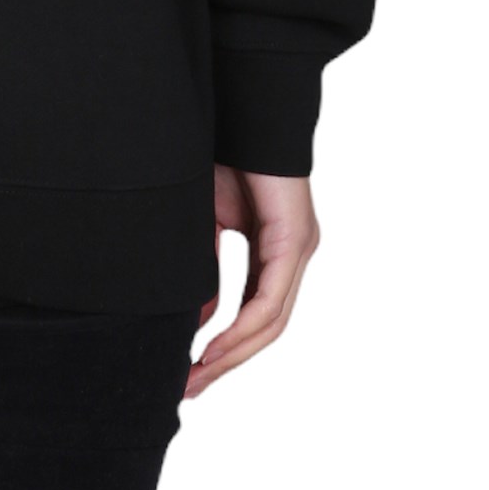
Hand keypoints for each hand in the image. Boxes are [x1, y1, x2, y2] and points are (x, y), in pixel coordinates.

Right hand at [186, 168, 319, 396]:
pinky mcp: (295, 238)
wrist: (239, 104)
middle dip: (226, 361)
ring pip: (273, 321)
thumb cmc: (219, 153)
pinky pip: (272, 299)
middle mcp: (293, 252)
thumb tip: (201, 319)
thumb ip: (206, 268)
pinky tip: (216, 344)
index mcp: (273, 248)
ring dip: (234, 353)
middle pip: (266, 328)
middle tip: (189, 386)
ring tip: (198, 372)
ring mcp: (299, 247)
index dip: (224, 347)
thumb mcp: (205, 223)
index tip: (190, 371)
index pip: (254, 313)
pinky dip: (244, 327)